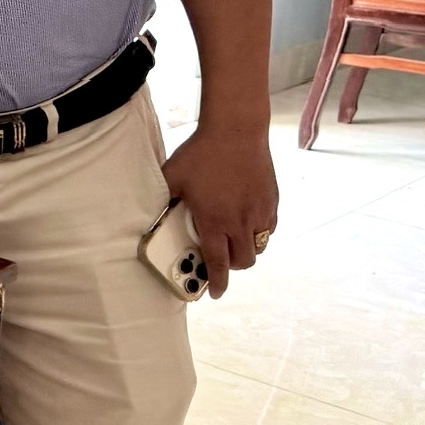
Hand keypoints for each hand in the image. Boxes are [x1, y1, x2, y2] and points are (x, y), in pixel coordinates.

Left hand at [160, 117, 276, 297]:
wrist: (236, 131)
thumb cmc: (201, 154)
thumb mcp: (172, 178)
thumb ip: (165, 202)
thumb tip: (153, 215)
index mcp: (214, 221)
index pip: (218, 263)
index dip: (217, 283)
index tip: (214, 293)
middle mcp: (240, 222)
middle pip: (243, 261)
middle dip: (231, 266)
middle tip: (220, 258)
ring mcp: (259, 211)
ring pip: (259, 246)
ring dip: (246, 250)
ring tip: (232, 239)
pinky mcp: (272, 200)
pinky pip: (268, 227)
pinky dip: (259, 232)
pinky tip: (246, 221)